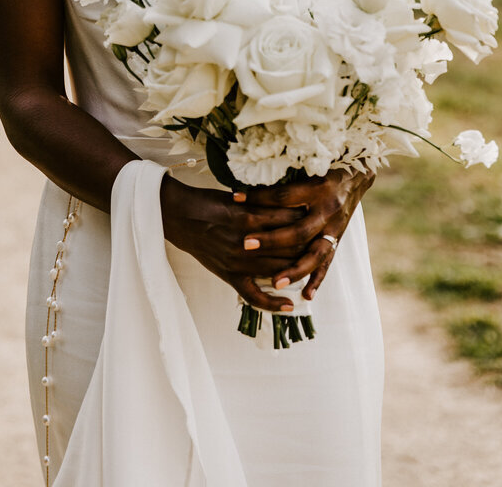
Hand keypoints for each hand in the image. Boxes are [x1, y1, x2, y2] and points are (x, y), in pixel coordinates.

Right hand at [160, 176, 316, 311]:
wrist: (180, 217)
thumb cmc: (209, 201)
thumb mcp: (238, 196)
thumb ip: (263, 202)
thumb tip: (292, 203)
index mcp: (248, 217)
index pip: (288, 221)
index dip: (305, 219)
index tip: (316, 215)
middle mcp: (246, 242)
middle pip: (288, 247)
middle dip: (307, 243)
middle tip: (321, 239)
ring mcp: (238, 262)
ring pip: (277, 269)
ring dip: (297, 268)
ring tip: (313, 264)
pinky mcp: (230, 276)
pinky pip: (254, 295)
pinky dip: (273, 303)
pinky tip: (291, 305)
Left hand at [240, 168, 374, 300]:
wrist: (356, 174)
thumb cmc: (324, 167)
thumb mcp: (306, 167)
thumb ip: (284, 176)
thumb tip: (250, 178)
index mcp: (317, 188)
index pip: (283, 196)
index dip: (258, 197)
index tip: (234, 198)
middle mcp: (328, 209)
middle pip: (298, 230)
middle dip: (271, 240)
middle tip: (246, 244)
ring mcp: (335, 228)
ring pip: (315, 254)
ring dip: (294, 270)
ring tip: (275, 283)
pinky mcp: (339, 239)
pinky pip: (328, 263)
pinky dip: (317, 280)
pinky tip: (306, 296)